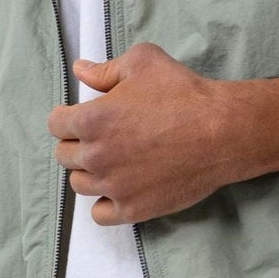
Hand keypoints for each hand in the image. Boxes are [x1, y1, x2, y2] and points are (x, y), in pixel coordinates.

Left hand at [47, 43, 241, 225]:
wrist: (222, 132)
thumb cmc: (184, 93)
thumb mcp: (143, 62)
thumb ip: (105, 69)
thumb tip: (79, 69)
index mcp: (91, 119)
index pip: (56, 124)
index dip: (68, 118)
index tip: (82, 118)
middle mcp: (96, 155)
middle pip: (65, 155)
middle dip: (79, 144)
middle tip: (104, 138)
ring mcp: (112, 186)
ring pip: (79, 185)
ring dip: (90, 173)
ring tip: (112, 163)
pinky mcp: (132, 209)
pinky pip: (99, 214)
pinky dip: (104, 202)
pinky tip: (119, 188)